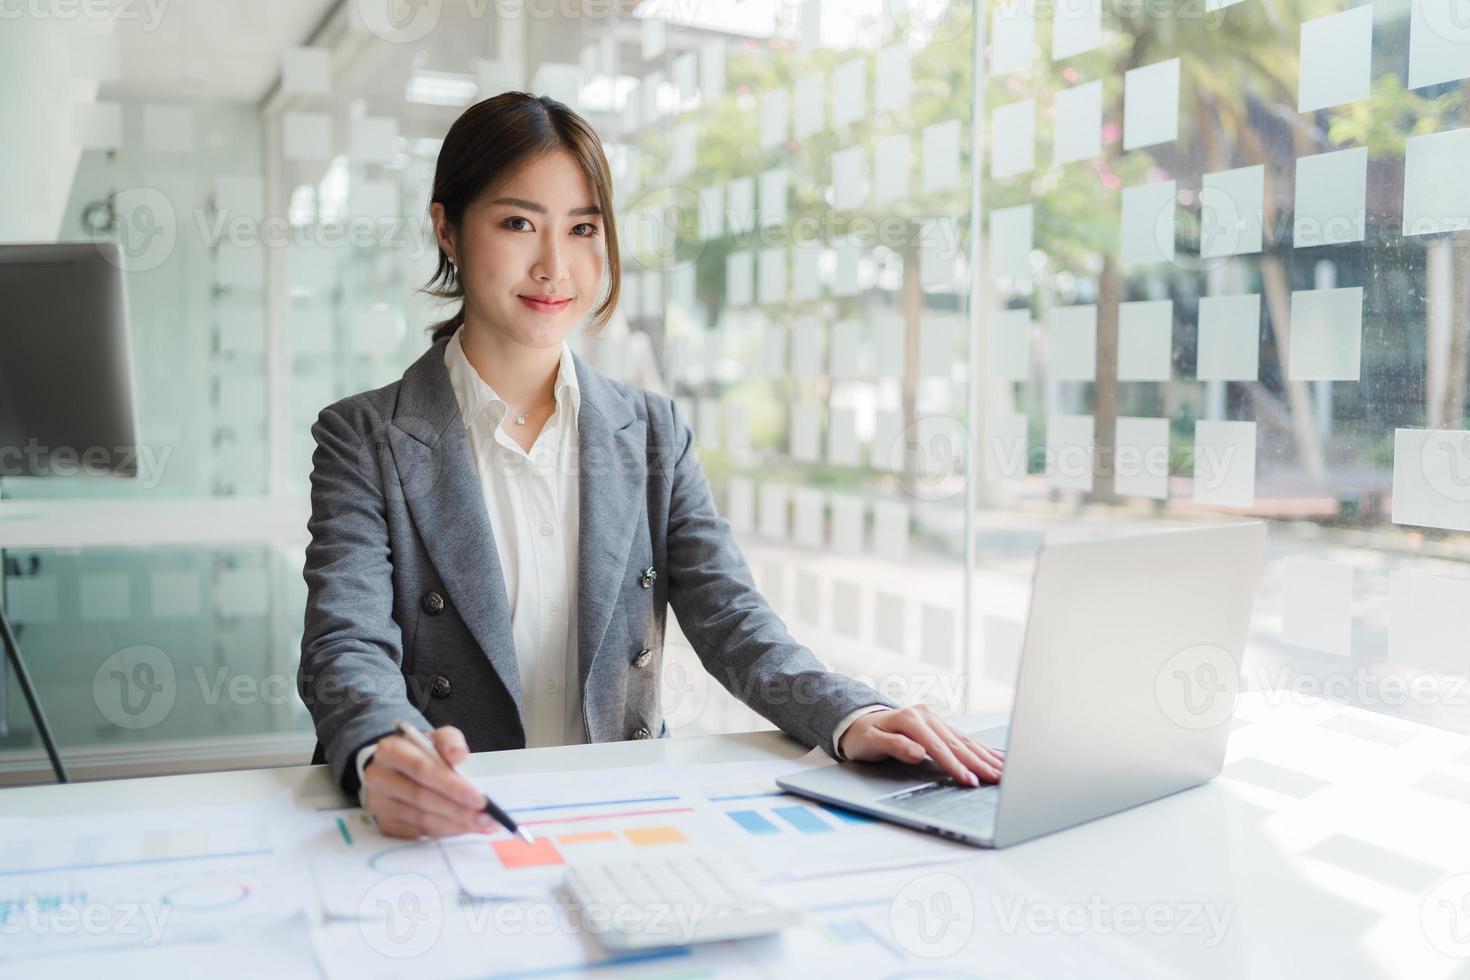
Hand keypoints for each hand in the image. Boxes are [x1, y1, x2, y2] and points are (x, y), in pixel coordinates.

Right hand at [361, 725, 493, 838]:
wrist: (396, 766)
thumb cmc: (420, 751)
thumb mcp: (435, 738)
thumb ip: (449, 741)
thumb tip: (460, 757)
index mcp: (390, 751)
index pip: (422, 769)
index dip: (452, 786)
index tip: (479, 799)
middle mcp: (378, 778)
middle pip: (422, 798)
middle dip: (458, 810)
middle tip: (487, 817)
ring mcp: (379, 804)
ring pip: (421, 819)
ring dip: (455, 824)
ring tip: (482, 825)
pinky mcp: (385, 824)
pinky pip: (418, 833)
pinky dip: (444, 832)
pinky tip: (464, 829)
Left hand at [837, 705, 1004, 786]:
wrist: (857, 722)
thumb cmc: (862, 736)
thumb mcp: (870, 742)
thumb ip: (894, 746)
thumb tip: (918, 752)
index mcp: (911, 718)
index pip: (938, 747)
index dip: (955, 765)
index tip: (969, 781)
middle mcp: (925, 715)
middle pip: (957, 743)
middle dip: (978, 762)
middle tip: (997, 779)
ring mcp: (934, 719)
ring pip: (964, 740)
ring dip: (984, 756)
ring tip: (1003, 770)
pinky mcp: (938, 725)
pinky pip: (963, 738)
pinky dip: (980, 748)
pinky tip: (995, 756)